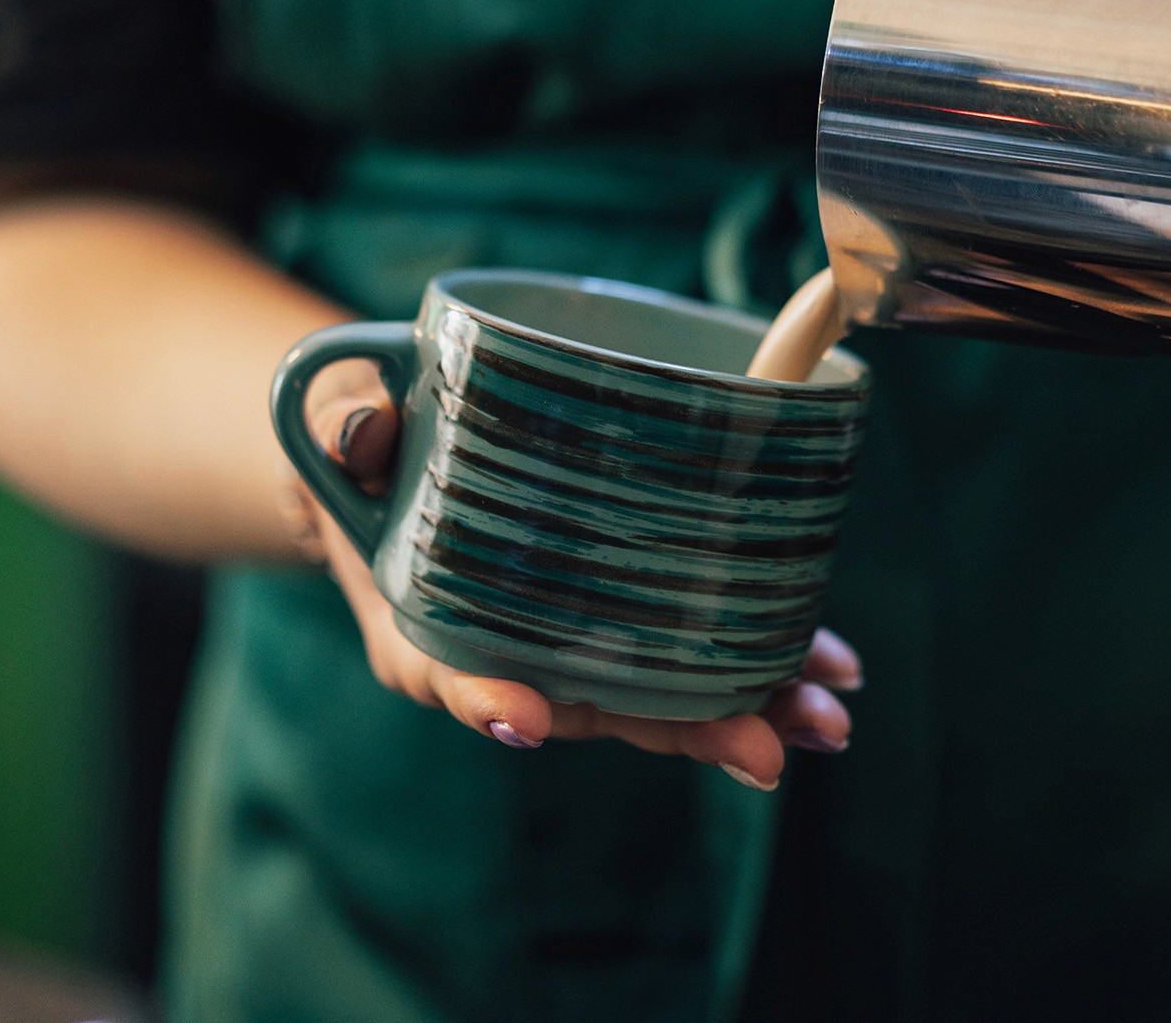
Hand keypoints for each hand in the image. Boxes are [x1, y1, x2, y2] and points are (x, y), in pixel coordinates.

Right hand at [285, 362, 864, 790]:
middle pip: (593, 708)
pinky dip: (762, 659)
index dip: (486, 698)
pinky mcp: (626, 617)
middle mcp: (508, 655)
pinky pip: (696, 649)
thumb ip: (344, 423)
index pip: (450, 673)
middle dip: (683, 732)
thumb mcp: (339, 421)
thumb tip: (356, 427)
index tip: (524, 718)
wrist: (405, 456)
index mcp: (422, 624)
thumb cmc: (369, 444)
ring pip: (661, 696)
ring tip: (822, 718)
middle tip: (759, 750)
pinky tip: (830, 664)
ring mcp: (574, 644)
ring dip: (747, 710)